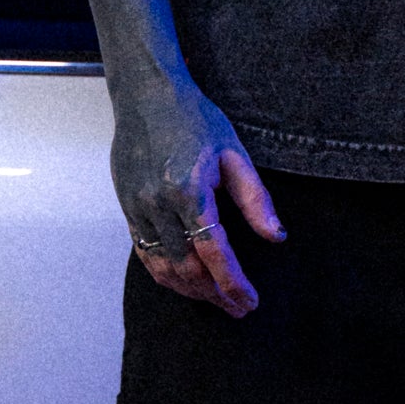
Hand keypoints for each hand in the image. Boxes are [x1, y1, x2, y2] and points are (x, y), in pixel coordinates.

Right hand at [111, 72, 283, 317]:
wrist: (146, 95)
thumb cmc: (194, 118)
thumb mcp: (234, 152)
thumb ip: (255, 199)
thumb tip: (277, 237)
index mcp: (189, 188)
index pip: (215, 251)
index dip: (233, 282)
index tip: (249, 301)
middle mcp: (159, 202)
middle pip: (188, 267)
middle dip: (215, 294)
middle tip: (238, 308)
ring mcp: (138, 207)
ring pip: (164, 267)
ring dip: (191, 291)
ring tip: (215, 299)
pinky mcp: (126, 208)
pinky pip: (145, 253)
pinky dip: (165, 275)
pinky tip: (186, 283)